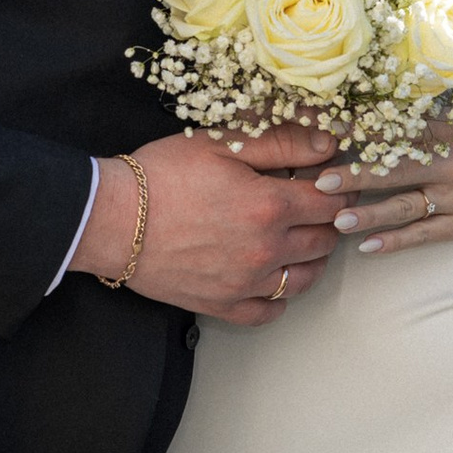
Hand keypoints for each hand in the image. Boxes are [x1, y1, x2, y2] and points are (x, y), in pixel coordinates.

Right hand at [69, 127, 346, 325]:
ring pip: (305, 279)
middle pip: (325, 240)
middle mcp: (265, 251)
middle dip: (330, 219)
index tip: (335, 177)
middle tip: (318, 202)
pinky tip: (273, 275)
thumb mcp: (223, 142)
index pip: (333, 201)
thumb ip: (282, 141)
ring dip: (313, 257)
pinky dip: (281, 296)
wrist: (112, 219)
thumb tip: (331, 142)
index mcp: (270, 206)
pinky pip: (270, 311)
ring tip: (301, 235)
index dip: (341, 186)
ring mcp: (245, 285)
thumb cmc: (164, 173)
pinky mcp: (222, 306)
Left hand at [315, 110, 452, 257]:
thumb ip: (439, 96)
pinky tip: (369, 246)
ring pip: (405, 208)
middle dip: (354, 176)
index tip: (326, 130)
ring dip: (368, 214)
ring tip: (336, 219)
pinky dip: (396, 241)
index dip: (359, 129)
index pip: (396, 128)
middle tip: (317, 182)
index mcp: (451, 128)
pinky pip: (426, 234)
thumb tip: (395, 77)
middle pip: (393, 171)